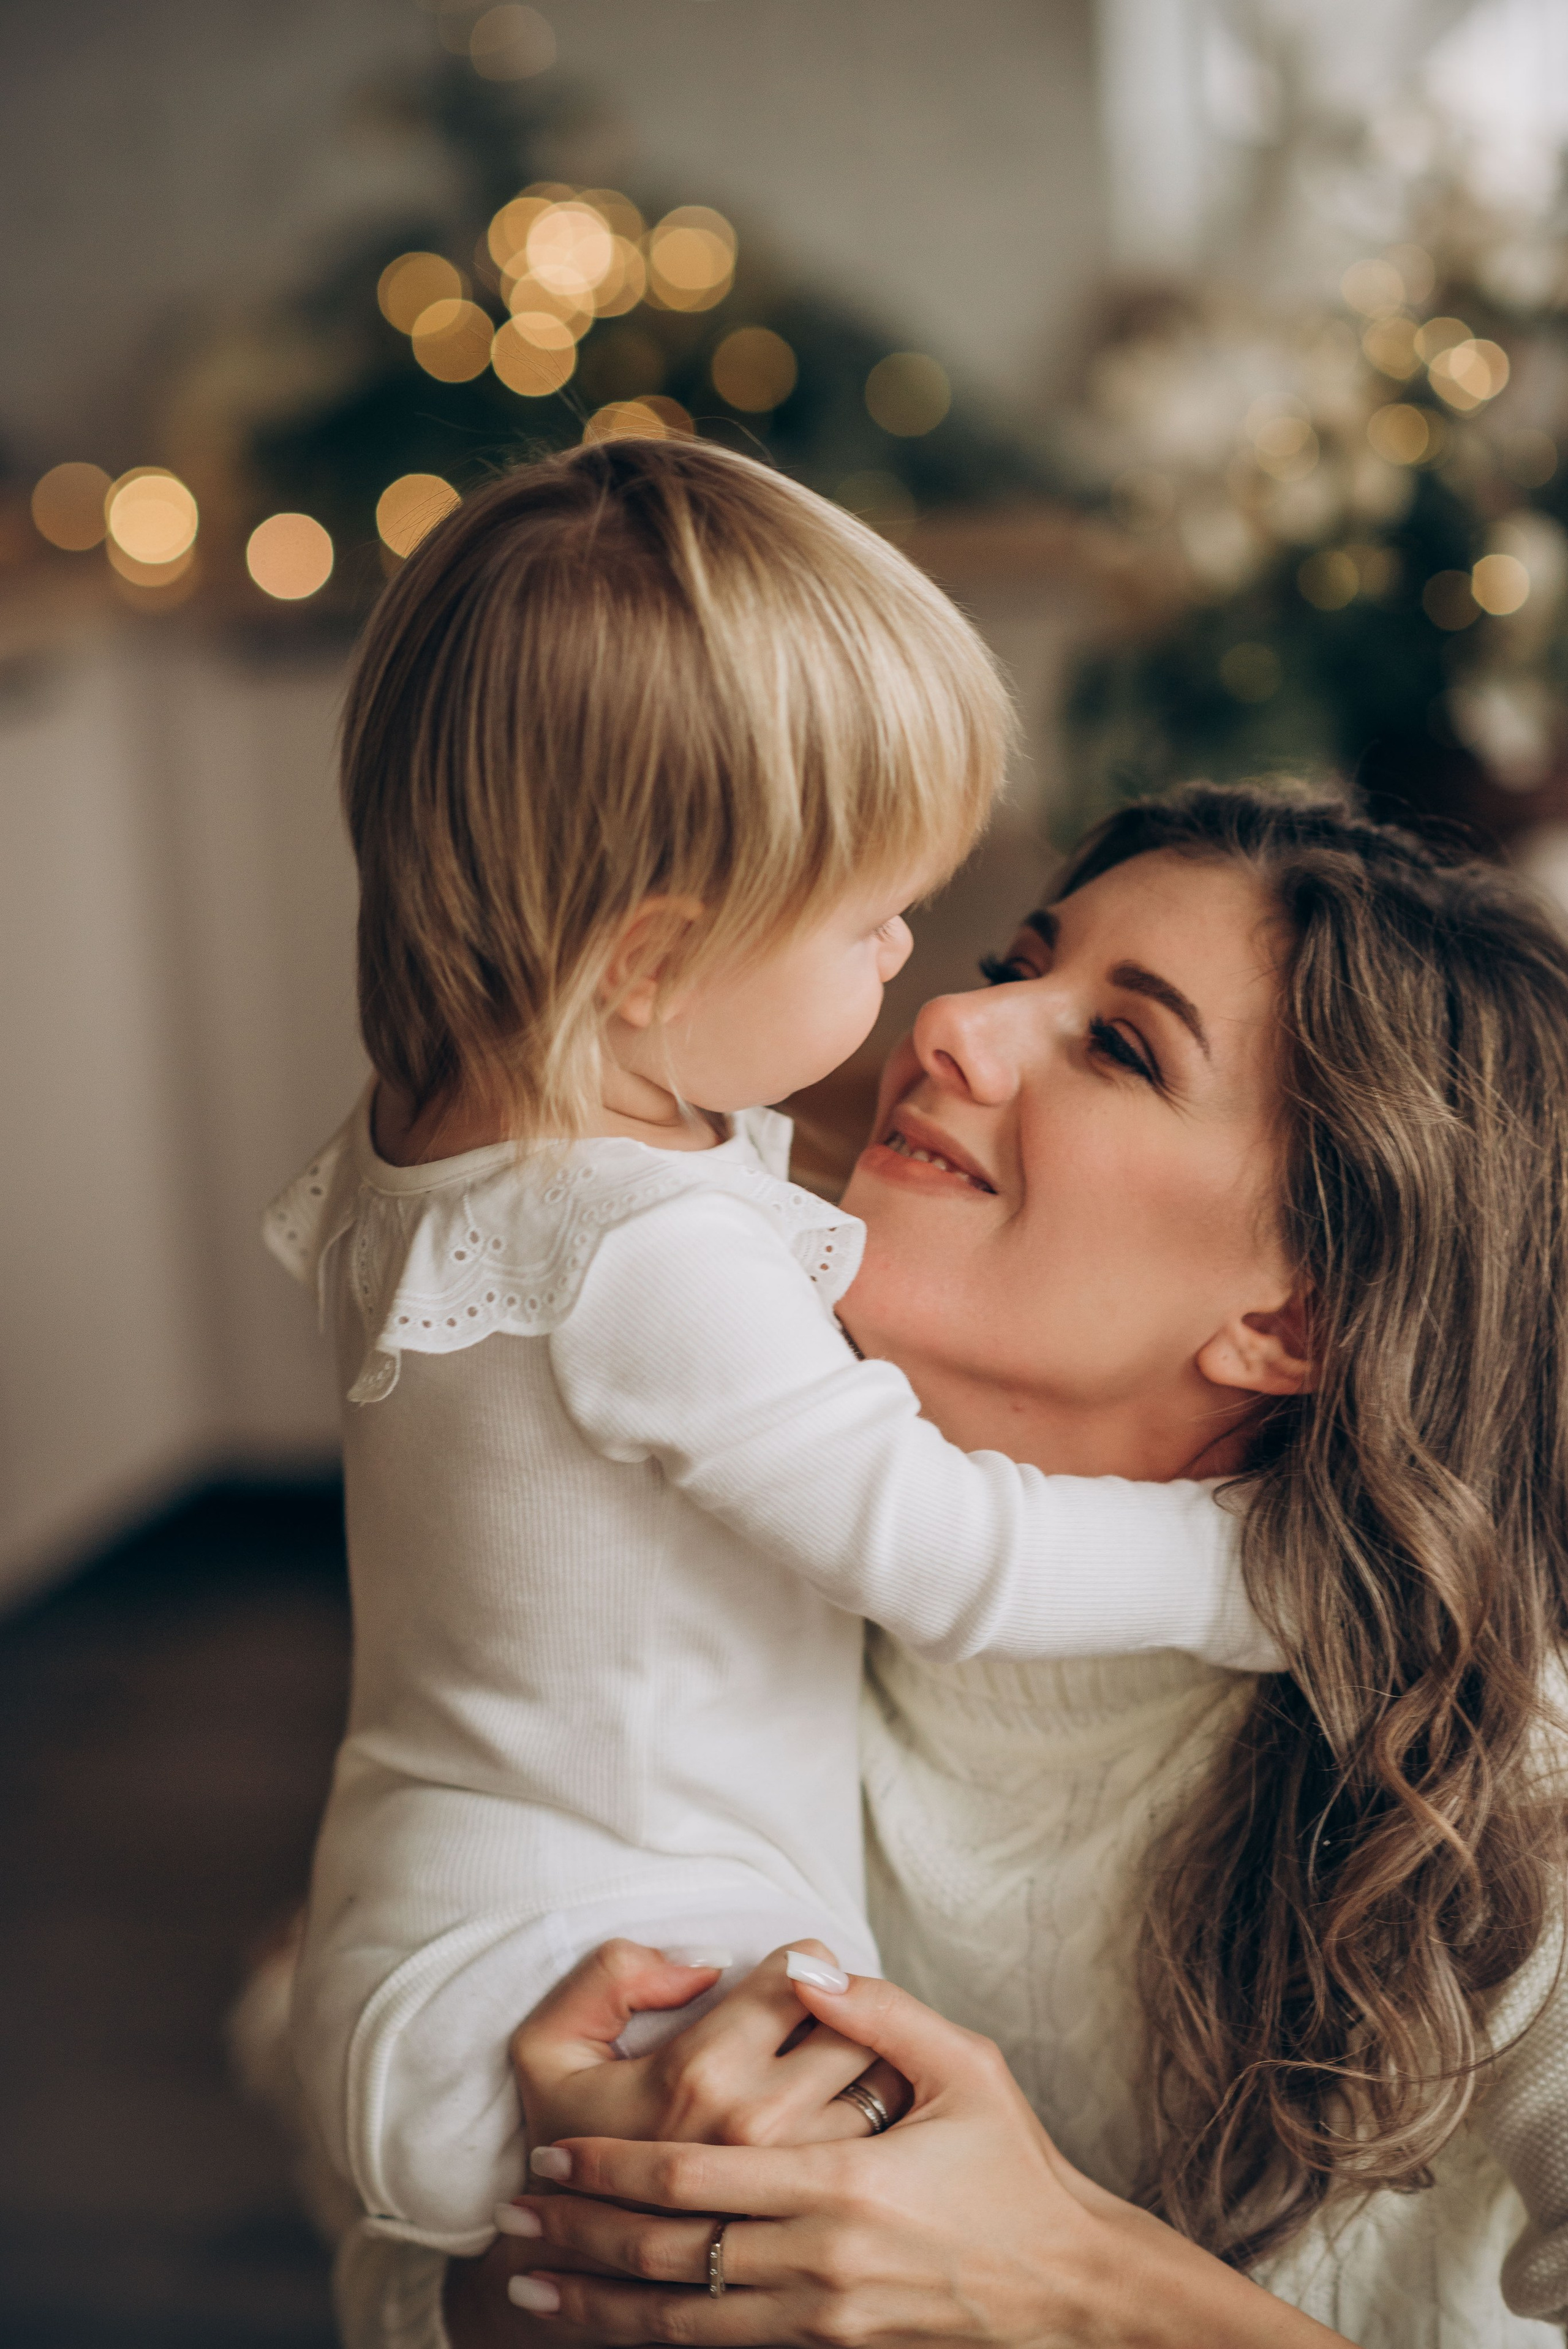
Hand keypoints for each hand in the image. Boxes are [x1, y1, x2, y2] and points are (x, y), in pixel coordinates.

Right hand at [444, 1941, 907, 2348]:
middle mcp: (756, 2122)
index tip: (785, 1984)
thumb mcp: (549, 2045)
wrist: (578, 2271)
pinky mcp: (818, 2215)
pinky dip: (887, 2121)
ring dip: (875, 2062)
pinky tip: (851, 2122)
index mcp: (699, 2068)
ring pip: (883, 2081)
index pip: (802, 1968)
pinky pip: (887, 2142)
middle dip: (847, 2007)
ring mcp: (793, 2176)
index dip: (798, 1963)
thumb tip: (708, 1962)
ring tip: (837, 2069)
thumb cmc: (569, 2143)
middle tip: (821, 2021)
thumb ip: (612, 1975)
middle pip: (857, 2020)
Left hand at [502, 1969, 1353, 2348]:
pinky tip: (611, 2330)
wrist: (1072, 2291)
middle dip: (576, 2240)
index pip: (689, 2180)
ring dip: (595, 2301)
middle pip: (665, 2255)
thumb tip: (805, 1961)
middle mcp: (816, 2260)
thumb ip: (879, 2013)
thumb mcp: (966, 2069)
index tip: (547, 2159)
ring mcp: (821, 2319)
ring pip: (678, 2319)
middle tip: (508, 2223)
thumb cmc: (1014, 2171)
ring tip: (528, 2284)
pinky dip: (653, 2341)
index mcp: (838, 2183)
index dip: (607, 2171)